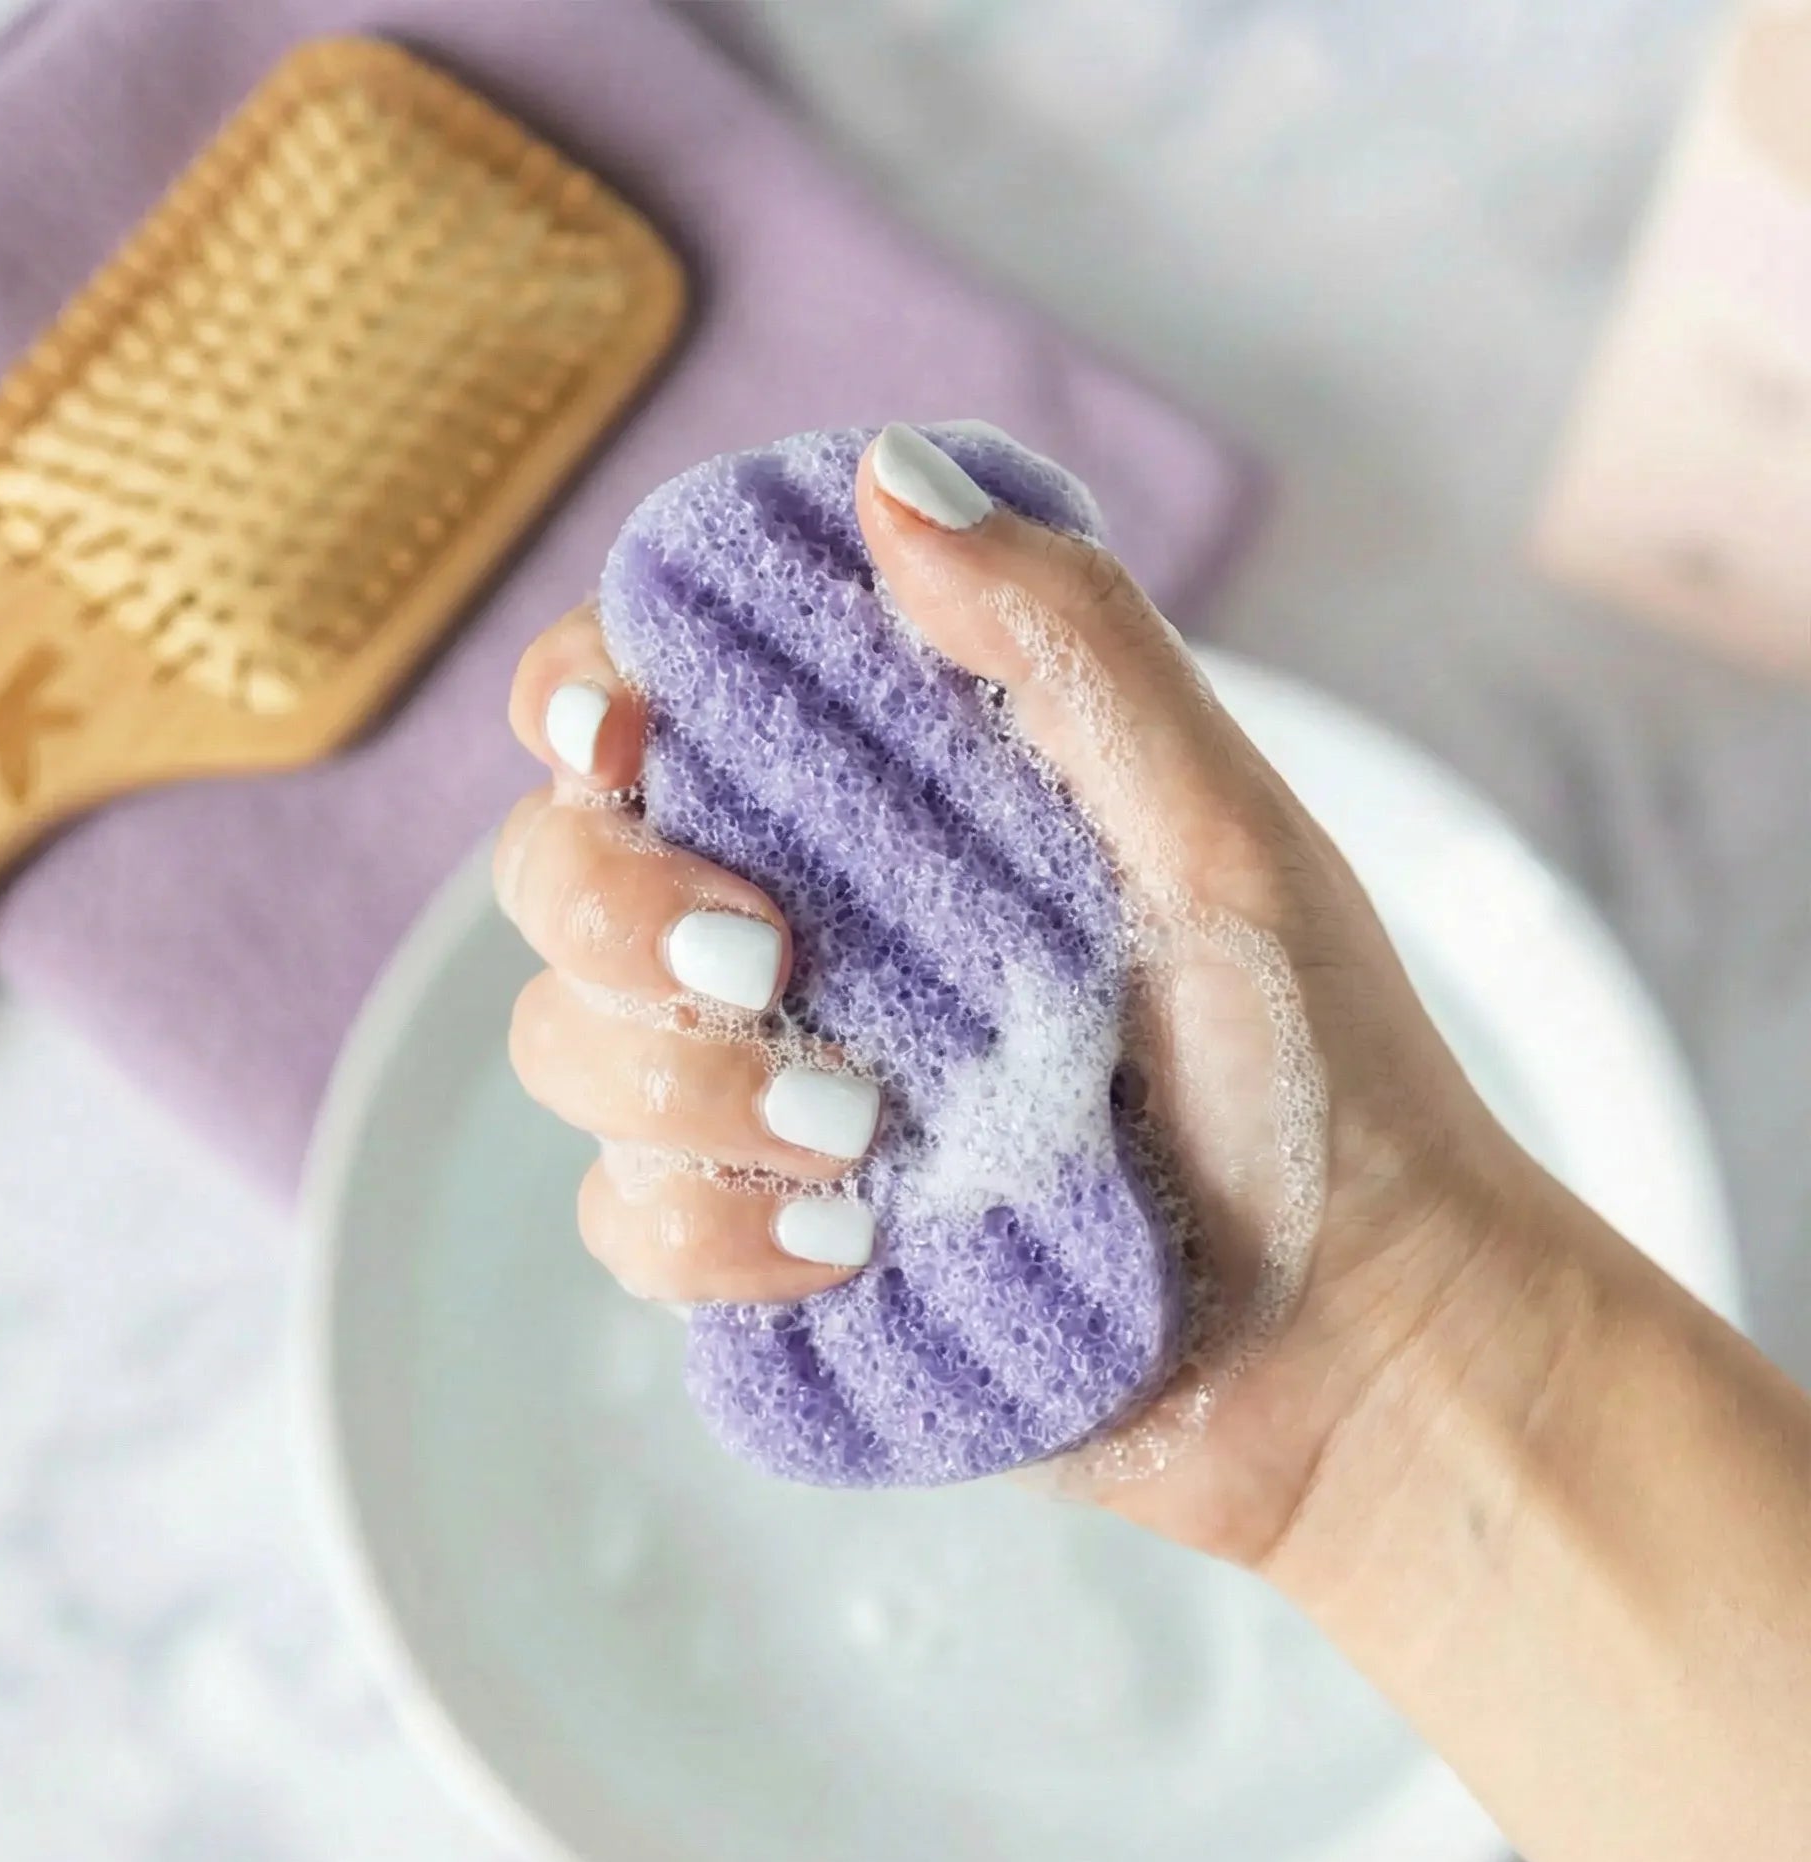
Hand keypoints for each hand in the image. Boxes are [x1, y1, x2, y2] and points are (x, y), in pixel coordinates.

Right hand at [497, 425, 1563, 1564]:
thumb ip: (1069, 646)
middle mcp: (799, 930)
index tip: (625, 738)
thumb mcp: (1220, 834)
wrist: (1353, 1338)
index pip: (649, 704)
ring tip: (864, 1130)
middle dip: (614, 909)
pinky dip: (714, 1233)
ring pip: (569, 1050)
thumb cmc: (1320, 1068)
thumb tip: (887, 476)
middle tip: (759, 957)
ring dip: (681, 1089)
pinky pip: (631, 1221)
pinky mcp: (768, 1243)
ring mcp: (769, 1089)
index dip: (584, 698)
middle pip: (556, 873)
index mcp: (885, 807)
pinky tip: (854, 1244)